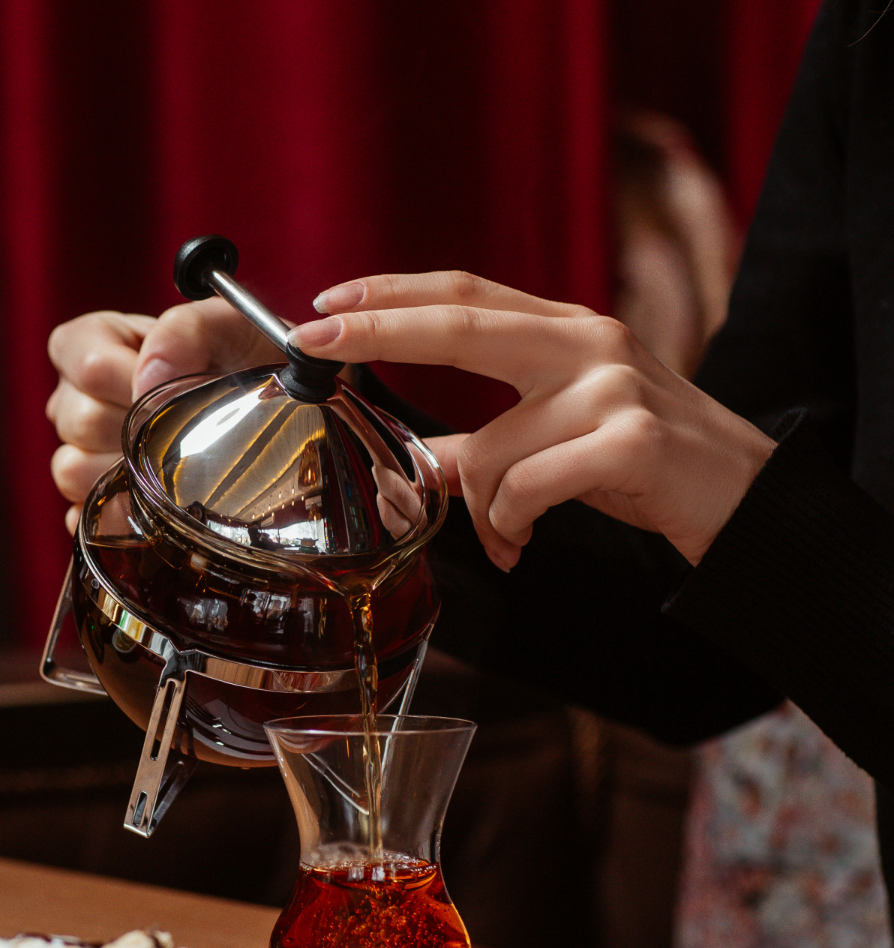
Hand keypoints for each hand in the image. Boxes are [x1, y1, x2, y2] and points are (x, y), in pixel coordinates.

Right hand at [46, 299, 279, 531]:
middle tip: (184, 424)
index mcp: (90, 344)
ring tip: (174, 460)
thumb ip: (183, 330)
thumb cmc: (239, 358)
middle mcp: (74, 397)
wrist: (266, 408)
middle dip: (138, 427)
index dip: (129, 380)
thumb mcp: (224, 323)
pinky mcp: (94, 501)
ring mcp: (79, 452)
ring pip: (74, 471)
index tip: (169, 386)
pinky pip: (88, 517)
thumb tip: (148, 377)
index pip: (86, 367)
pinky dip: (123, 516)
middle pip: (80, 422)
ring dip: (129, 471)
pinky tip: (157, 505)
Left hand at [290, 272, 774, 569]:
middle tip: (315, 337)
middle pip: (462, 320)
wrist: (747, 499)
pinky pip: (526, 489)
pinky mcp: (630, 438)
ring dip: (480, 509)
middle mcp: (588, 341)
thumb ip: (486, 442)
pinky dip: (511, 525)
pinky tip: (527, 540)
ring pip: (490, 449)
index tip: (326, 300)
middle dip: (377, 328)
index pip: (467, 292)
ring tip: (507, 535)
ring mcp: (612, 386)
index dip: (393, 293)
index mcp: (566, 331)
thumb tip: (410, 464)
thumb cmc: (643, 465)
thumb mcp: (560, 437)